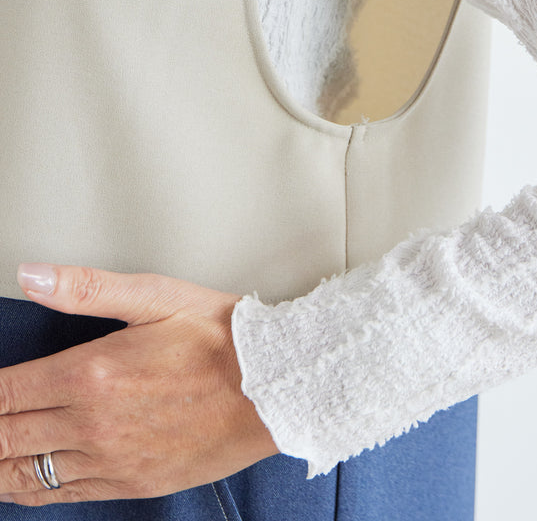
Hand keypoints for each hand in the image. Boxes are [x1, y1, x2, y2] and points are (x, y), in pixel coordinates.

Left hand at [0, 264, 279, 504]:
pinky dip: (30, 489)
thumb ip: (86, 288)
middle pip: (6, 437)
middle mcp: (94, 423)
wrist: (275, 386)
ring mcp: (112, 460)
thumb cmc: (221, 336)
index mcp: (93, 372)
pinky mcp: (132, 483)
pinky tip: (21, 480)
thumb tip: (33, 275)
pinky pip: (64, 495)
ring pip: (27, 474)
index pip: (6, 391)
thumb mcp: (156, 295)